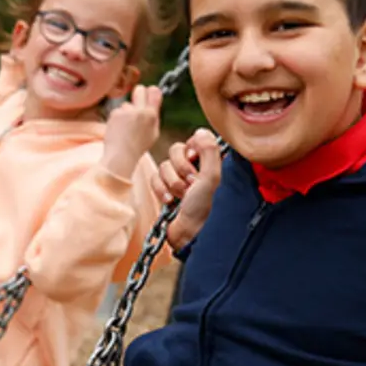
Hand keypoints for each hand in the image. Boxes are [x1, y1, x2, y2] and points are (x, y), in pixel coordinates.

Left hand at [101, 85, 162, 179]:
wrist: (121, 156)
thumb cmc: (138, 147)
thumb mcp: (153, 133)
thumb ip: (154, 116)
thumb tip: (154, 100)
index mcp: (152, 115)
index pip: (154, 91)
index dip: (151, 91)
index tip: (149, 92)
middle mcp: (140, 111)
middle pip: (139, 90)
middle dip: (138, 93)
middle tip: (136, 104)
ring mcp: (127, 112)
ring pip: (127, 104)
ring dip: (126, 112)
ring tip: (126, 129)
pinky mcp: (115, 114)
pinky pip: (117, 111)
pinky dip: (117, 119)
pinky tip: (118, 130)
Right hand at [153, 128, 222, 250]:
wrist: (189, 234)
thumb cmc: (204, 208)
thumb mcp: (211, 176)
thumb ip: (208, 149)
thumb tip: (200, 131)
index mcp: (209, 162)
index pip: (193, 140)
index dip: (191, 150)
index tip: (196, 162)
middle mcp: (195, 169)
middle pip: (176, 150)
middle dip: (180, 168)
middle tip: (190, 184)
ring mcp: (179, 180)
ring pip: (164, 164)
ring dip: (171, 182)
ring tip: (181, 197)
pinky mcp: (165, 190)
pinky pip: (155, 178)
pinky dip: (160, 189)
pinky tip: (169, 201)